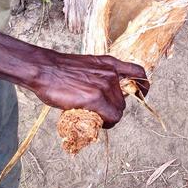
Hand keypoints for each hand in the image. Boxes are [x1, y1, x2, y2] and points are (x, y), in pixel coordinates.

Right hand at [32, 53, 148, 127]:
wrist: (45, 69)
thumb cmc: (60, 69)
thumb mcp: (88, 65)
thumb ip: (100, 76)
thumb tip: (103, 91)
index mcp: (110, 63)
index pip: (138, 73)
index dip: (143, 87)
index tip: (141, 94)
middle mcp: (112, 73)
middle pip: (124, 100)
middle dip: (113, 108)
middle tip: (97, 111)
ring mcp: (105, 86)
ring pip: (118, 111)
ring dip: (108, 117)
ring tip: (91, 115)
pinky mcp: (96, 99)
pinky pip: (112, 118)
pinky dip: (106, 123)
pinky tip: (95, 121)